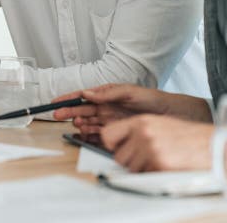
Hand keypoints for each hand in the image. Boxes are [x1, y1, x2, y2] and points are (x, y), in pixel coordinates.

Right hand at [52, 84, 211, 136]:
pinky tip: (85, 135)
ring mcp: (109, 120)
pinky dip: (90, 135)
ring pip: (88, 123)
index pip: (83, 96)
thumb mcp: (129, 92)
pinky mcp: (116, 132)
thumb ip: (108, 93)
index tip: (55, 102)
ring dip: (80, 124)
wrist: (170, 114)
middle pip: (81, 110)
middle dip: (68, 112)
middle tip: (57, 116)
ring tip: (76, 125)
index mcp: (106, 95)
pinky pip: (98, 134)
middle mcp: (105, 107)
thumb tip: (87, 93)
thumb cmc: (151, 99)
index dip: (68, 98)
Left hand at [101, 114, 213, 171]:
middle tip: (146, 157)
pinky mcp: (159, 165)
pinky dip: (153, 174)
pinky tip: (167, 165)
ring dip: (142, 169)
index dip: (112, 144)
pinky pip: (145, 176)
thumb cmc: (187, 136)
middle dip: (130, 160)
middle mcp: (143, 134)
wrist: (212, 145)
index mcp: (141, 121)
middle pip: (118, 156)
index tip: (118, 147)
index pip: (108, 134)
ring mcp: (150, 150)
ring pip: (130, 169)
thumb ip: (137, 131)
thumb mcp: (159, 123)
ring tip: (159, 159)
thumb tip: (117, 143)